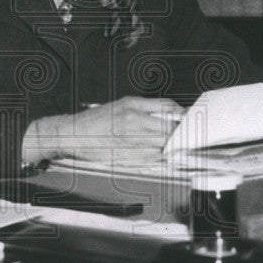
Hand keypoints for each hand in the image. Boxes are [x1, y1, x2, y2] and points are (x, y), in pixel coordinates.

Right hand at [23, 97, 184, 165]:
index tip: (188, 121)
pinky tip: (152, 153)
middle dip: (178, 134)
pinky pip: (152, 160)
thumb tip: (176, 113)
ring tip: (165, 144)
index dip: (182, 117)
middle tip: (181, 135)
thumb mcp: (125, 103)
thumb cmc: (99, 119)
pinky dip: (156, 157)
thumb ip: (151, 107)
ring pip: (163, 147)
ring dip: (168, 147)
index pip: (169, 110)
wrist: (74, 135)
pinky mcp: (128, 160)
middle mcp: (133, 125)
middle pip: (169, 131)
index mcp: (133, 108)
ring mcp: (131, 144)